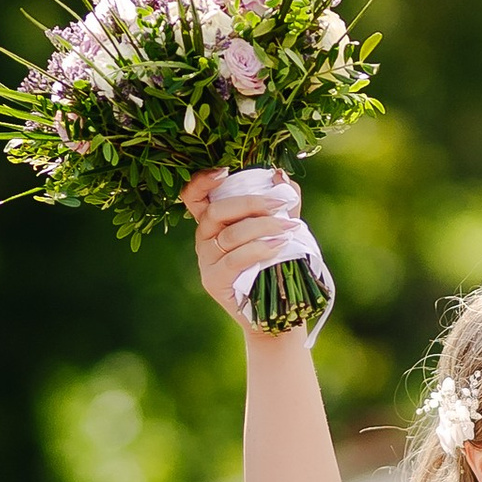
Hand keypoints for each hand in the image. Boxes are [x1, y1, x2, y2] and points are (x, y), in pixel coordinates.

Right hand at [182, 167, 316, 329]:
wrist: (277, 310)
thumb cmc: (276, 264)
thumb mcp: (279, 228)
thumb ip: (282, 201)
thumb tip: (279, 175)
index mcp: (212, 221)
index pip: (192, 196)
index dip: (202, 181)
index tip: (226, 171)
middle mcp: (203, 238)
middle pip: (216, 211)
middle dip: (251, 203)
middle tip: (280, 204)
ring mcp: (205, 261)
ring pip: (229, 235)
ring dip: (262, 226)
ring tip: (289, 227)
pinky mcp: (214, 281)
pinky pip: (234, 259)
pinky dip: (258, 249)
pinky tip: (278, 246)